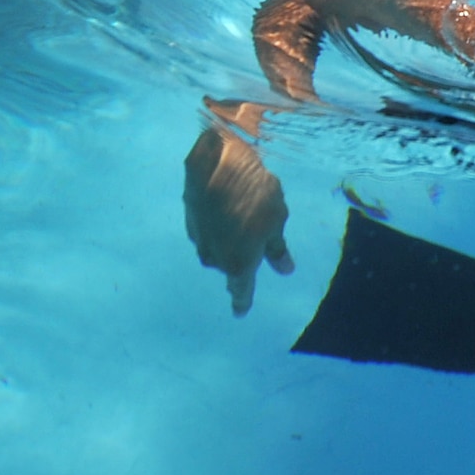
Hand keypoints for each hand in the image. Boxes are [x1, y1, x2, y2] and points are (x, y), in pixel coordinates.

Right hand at [182, 101, 293, 315]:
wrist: (218, 163)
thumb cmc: (255, 194)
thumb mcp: (276, 219)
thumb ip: (278, 248)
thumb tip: (285, 270)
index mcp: (238, 264)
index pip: (241, 291)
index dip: (242, 301)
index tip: (240, 311)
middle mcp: (214, 258)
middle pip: (229, 267)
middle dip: (240, 260)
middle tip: (252, 243)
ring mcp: (198, 239)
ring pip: (216, 248)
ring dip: (227, 239)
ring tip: (242, 216)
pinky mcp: (189, 220)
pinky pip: (206, 231)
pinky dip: (216, 224)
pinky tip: (225, 207)